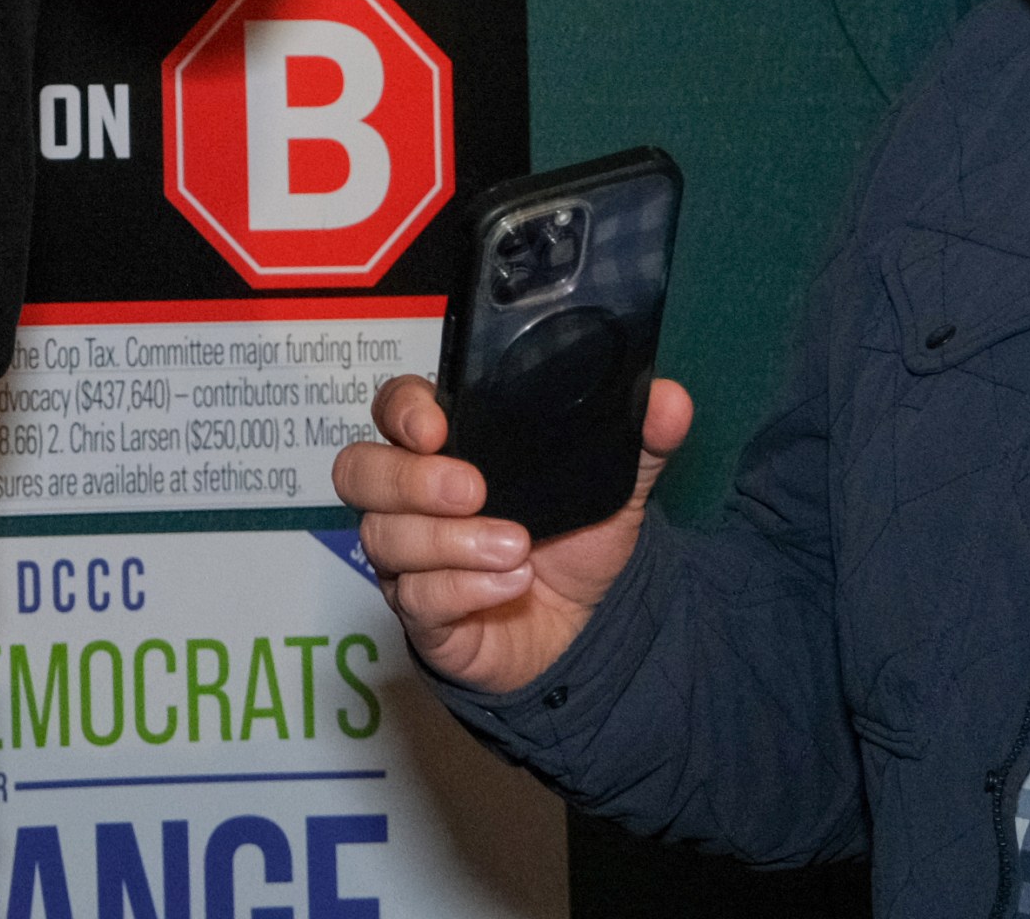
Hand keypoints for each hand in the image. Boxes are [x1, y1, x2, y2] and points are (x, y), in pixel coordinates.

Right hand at [330, 370, 692, 695]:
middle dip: (410, 478)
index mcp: (443, 449)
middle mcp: (408, 498)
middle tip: (474, 490)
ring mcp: (406, 558)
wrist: (584, 631)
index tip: (435, 425)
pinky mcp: (419, 614)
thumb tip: (671, 398)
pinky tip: (513, 584)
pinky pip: (416, 598)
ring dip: (451, 542)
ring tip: (517, 548)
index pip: (391, 410)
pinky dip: (465, 589)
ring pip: (383, 538)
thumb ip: (637, 441)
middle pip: (358, 470)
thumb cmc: (573, 542)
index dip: (401, 411)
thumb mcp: (612, 487)